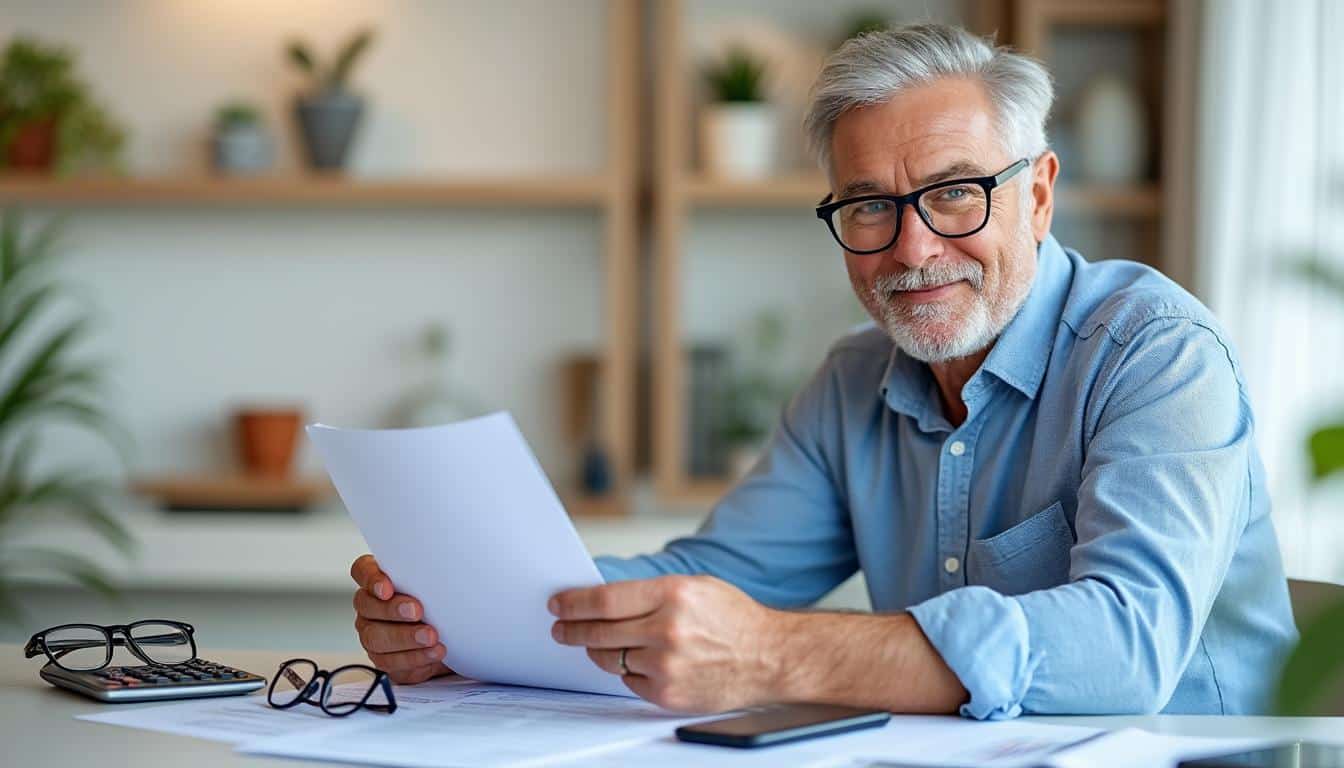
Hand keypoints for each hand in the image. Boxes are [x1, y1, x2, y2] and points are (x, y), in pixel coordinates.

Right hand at [350, 554, 452, 683]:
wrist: (451, 638)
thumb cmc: (439, 603)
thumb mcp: (437, 586)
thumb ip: (431, 577)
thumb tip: (450, 568)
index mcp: (379, 581)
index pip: (363, 571)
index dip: (371, 579)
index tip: (387, 588)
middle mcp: (370, 606)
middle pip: (367, 605)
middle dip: (392, 610)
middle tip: (417, 611)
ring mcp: (373, 633)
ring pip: (376, 636)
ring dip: (405, 637)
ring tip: (431, 637)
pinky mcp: (383, 658)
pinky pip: (390, 661)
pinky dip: (415, 657)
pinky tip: (433, 652)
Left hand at [548, 575, 785, 711]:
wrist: (770, 657)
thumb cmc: (734, 619)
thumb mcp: (695, 587)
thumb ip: (651, 592)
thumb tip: (603, 599)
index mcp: (673, 594)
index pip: (605, 600)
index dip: (574, 602)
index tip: (558, 604)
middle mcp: (667, 630)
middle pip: (600, 631)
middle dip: (572, 629)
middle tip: (560, 627)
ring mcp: (666, 666)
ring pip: (610, 658)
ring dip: (597, 650)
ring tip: (595, 643)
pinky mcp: (668, 694)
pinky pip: (629, 682)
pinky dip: (627, 671)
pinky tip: (635, 662)